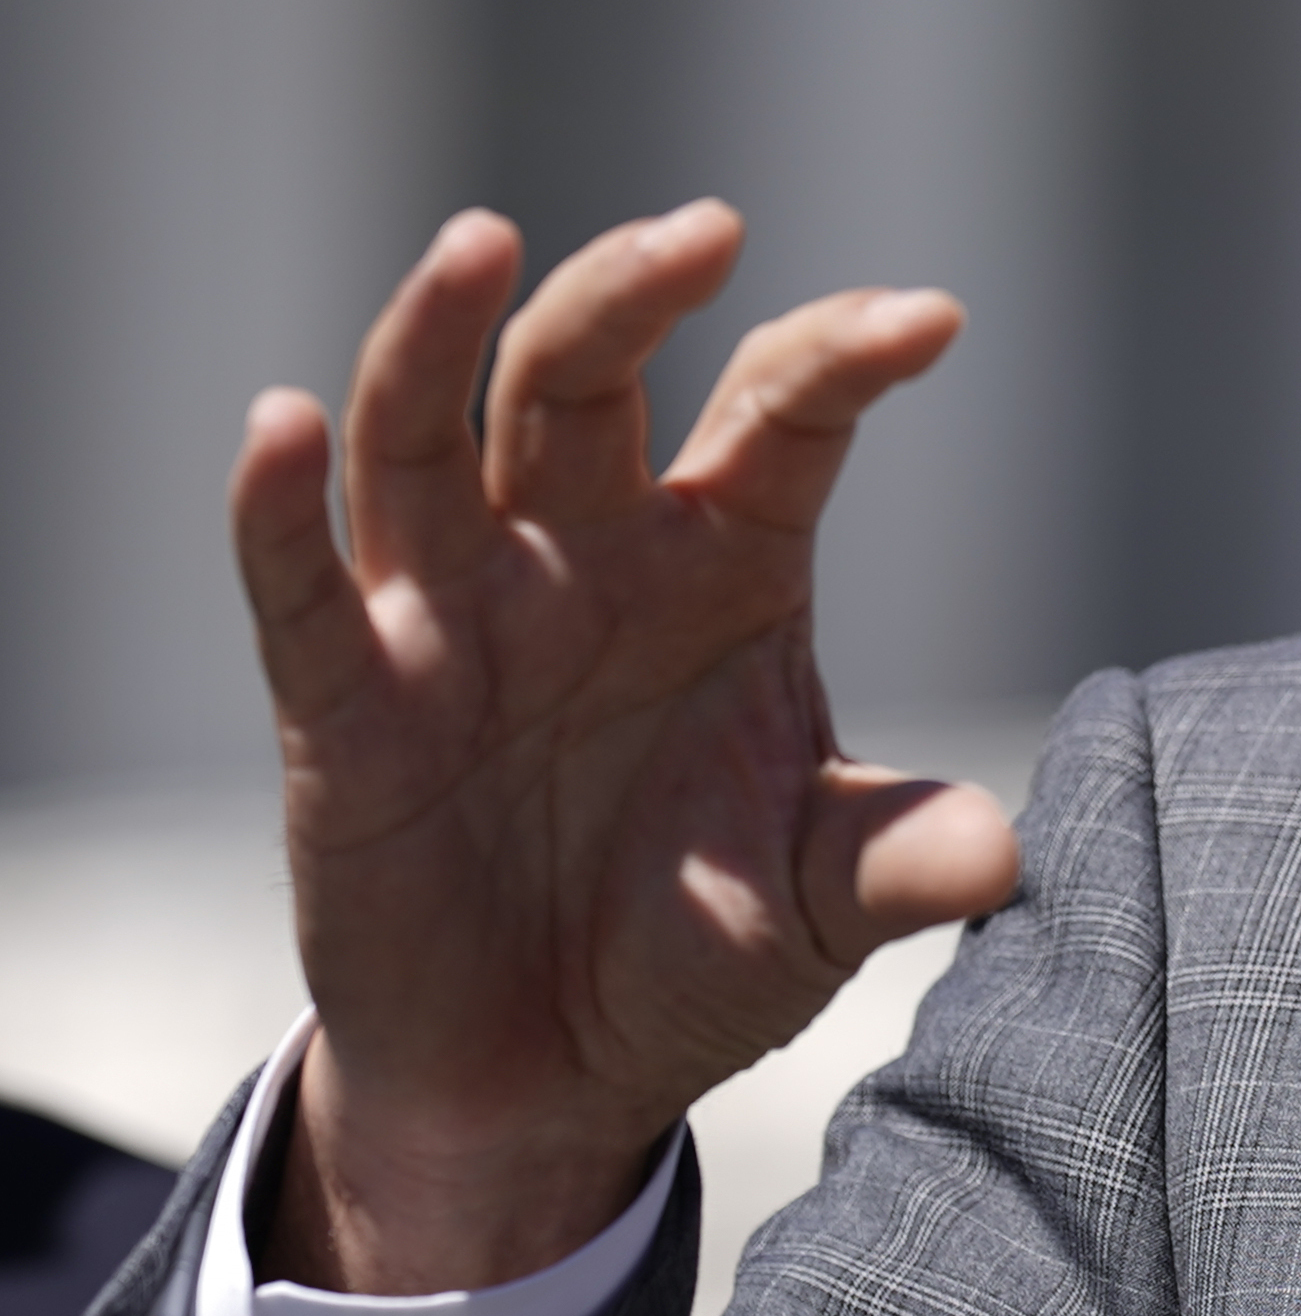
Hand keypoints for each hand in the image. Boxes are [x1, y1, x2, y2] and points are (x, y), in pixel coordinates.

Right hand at [231, 202, 1021, 1293]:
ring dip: (445, 335)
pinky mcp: (344, 702)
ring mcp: (456, 612)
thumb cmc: (697, 950)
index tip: (933, 321)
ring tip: (484, 243)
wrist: (548, 1083)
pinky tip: (281, 423)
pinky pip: (301, 587)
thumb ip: (894, 861)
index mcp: (725, 563)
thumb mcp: (812, 907)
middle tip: (703, 231)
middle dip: (635, 295)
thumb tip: (1007, 855)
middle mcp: (587, 551)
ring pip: (432, 432)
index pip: (785, 418)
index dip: (846, 358)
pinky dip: (277, 507)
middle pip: (591, 378)